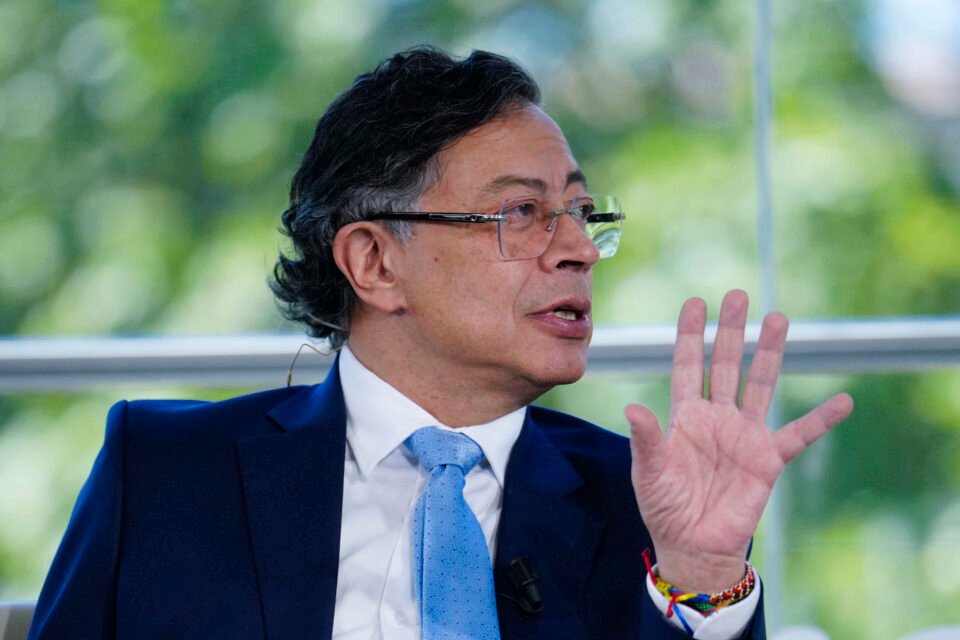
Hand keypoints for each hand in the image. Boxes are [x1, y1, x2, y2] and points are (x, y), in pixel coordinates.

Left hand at [626, 290, 852, 592]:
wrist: (693, 544)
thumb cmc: (664, 506)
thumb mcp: (649, 472)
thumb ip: (647, 439)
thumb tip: (633, 407)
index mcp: (685, 415)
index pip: (687, 366)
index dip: (690, 335)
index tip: (694, 303)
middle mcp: (717, 417)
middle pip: (725, 364)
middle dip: (731, 330)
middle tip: (738, 294)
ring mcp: (745, 434)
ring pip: (760, 385)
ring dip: (769, 353)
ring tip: (779, 318)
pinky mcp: (768, 459)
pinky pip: (800, 435)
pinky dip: (822, 419)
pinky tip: (843, 400)